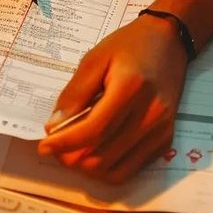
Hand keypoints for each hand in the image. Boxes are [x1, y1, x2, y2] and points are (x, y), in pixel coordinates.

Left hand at [37, 15, 188, 182]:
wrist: (168, 42)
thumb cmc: (129, 46)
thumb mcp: (95, 58)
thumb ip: (75, 93)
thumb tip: (55, 126)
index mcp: (131, 88)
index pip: (93, 130)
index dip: (65, 144)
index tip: (44, 146)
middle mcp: (150, 114)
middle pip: (102, 156)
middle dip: (71, 158)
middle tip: (56, 148)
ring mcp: (161, 131)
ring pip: (114, 170)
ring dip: (87, 167)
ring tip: (73, 152)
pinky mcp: (165, 141)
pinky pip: (130, 170)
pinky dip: (107, 169)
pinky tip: (95, 152)